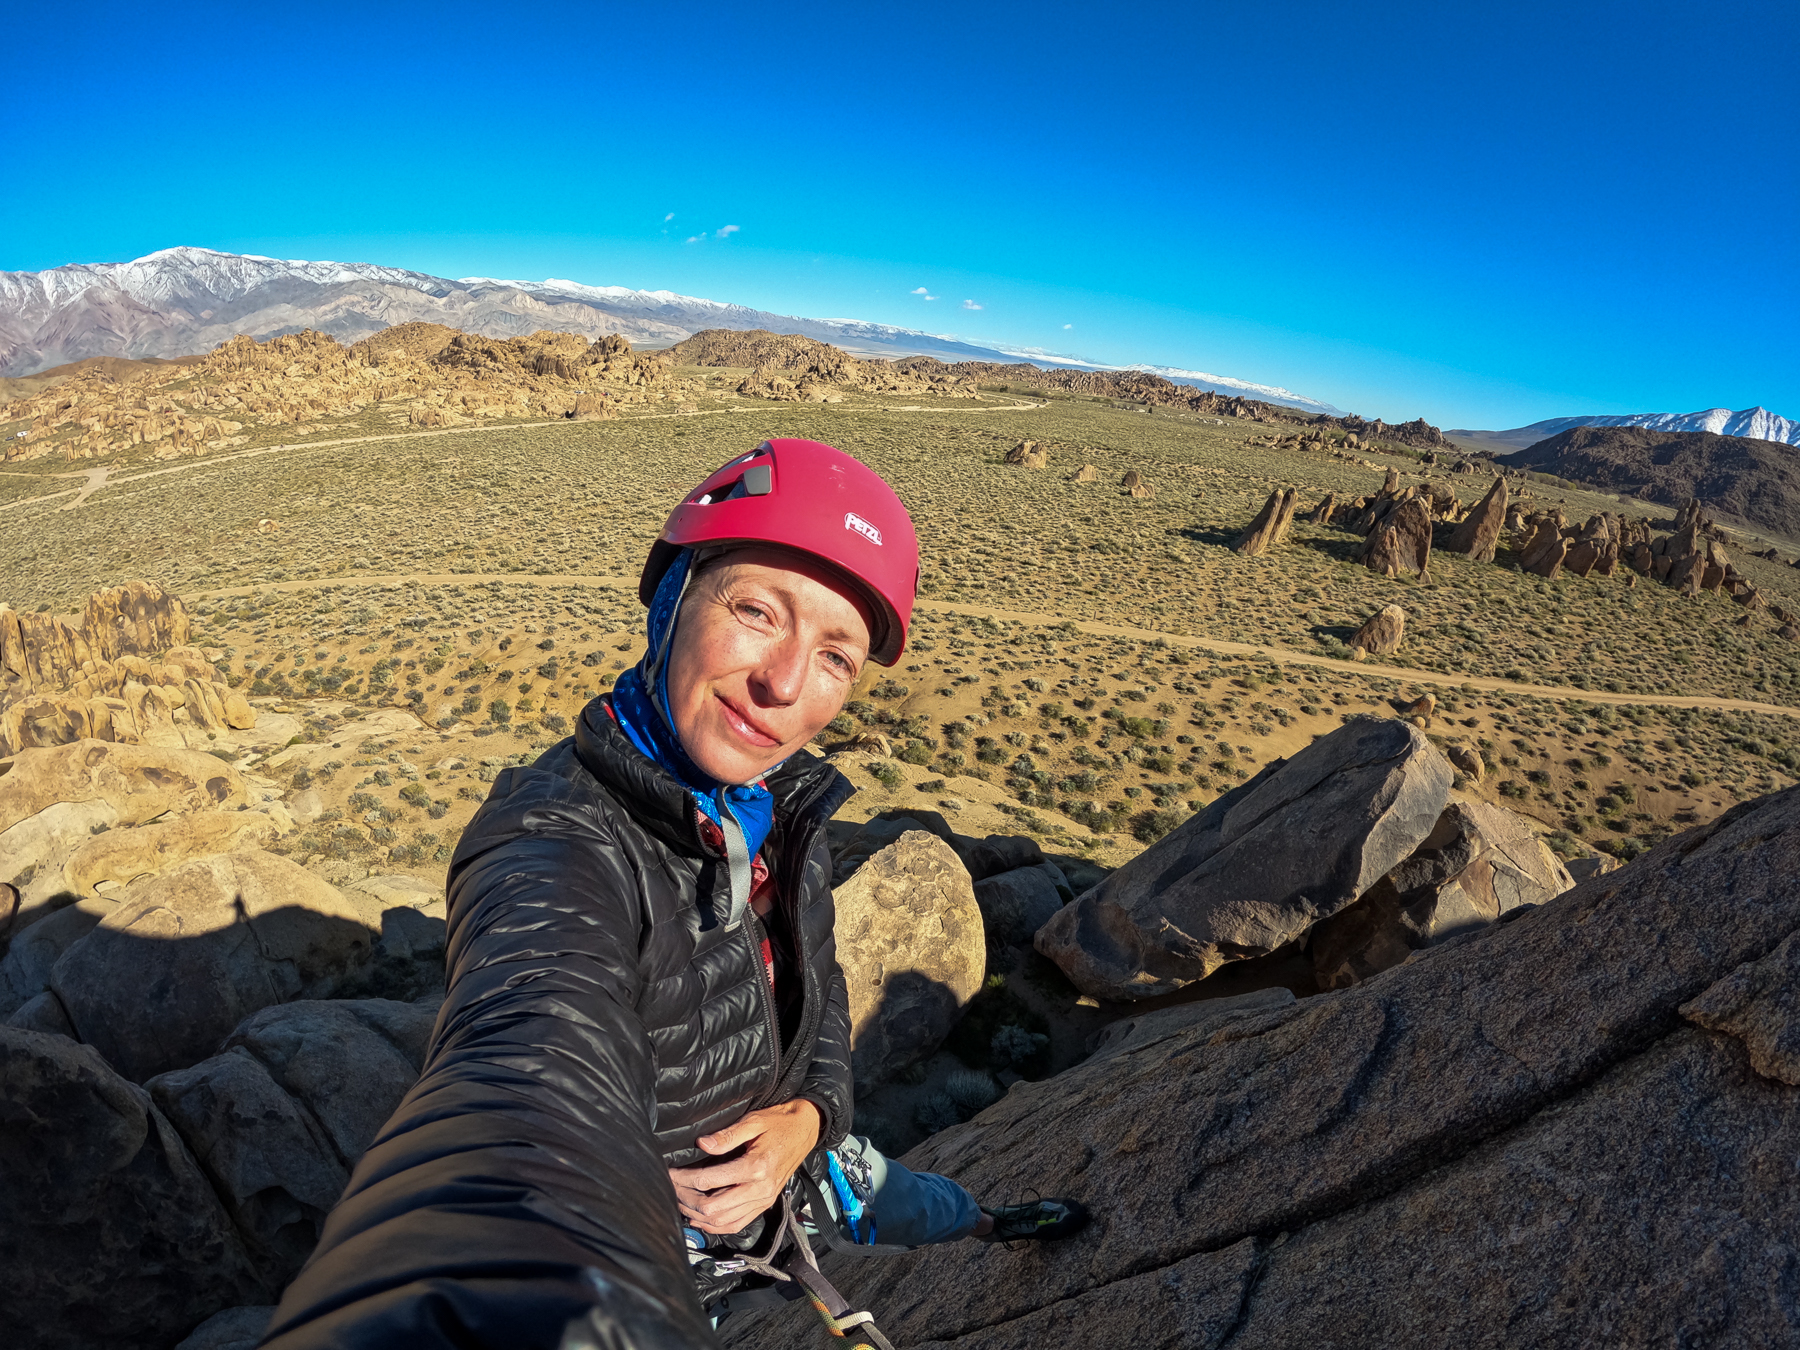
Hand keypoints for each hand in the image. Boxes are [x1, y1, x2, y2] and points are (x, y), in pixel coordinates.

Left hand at [667, 1099, 821, 1235]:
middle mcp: (760, 1189)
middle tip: (671, 1187)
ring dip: (698, 1216)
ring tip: (680, 1202)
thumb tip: (702, 1144)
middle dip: (686, 1199)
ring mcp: (763, 1200)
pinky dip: (716, 1226)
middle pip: (712, 1207)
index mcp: (756, 1167)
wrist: (806, 1130)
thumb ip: (727, 1135)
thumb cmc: (780, 1123)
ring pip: (723, 1221)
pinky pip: (737, 1224)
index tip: (670, 1172)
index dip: (684, 1179)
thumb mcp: (754, 1121)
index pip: (710, 1181)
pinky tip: (700, 1219)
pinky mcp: (764, 1204)